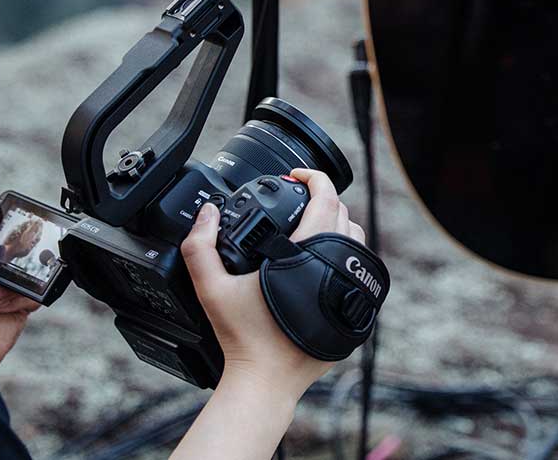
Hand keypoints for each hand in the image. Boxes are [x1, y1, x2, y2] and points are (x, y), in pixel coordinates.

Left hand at [0, 200, 40, 368]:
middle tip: (5, 263)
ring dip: (15, 282)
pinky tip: (1, 305)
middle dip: (16, 258)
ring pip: (31, 273)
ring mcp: (3, 292)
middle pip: (19, 253)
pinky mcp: (17, 311)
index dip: (7, 231)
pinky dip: (22, 299)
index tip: (14, 230)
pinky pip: (36, 296)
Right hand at [180, 169, 365, 401]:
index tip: (296, 175)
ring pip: (356, 240)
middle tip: (297, 200)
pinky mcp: (355, 307)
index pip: (326, 197)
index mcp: (310, 253)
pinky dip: (344, 255)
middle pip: (343, 214)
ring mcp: (350, 287)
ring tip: (310, 226)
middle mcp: (337, 266)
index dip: (313, 177)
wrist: (267, 382)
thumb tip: (206, 213)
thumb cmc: (243, 338)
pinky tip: (322, 260)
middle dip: (322, 199)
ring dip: (337, 225)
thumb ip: (200, 246)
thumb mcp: (211, 288)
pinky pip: (358, 267)